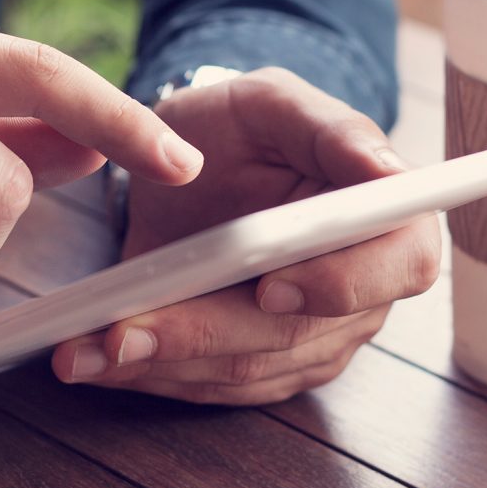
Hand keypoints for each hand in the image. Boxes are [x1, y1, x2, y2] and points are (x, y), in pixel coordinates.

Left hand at [52, 67, 440, 403]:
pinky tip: (93, 360)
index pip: (399, 265)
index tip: (269, 286)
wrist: (190, 164)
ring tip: (87, 349)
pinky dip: (148, 374)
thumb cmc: (240, 126)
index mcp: (388, 220)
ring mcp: (313, 337)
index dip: (341, 283)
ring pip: (243, 370)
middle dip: (205, 333)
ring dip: (162, 362)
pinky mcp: (260, 365)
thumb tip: (385, 168)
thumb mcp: (273, 102)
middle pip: (297, 333)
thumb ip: (329, 126)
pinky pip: (208, 385)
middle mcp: (363, 292)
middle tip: (125, 331)